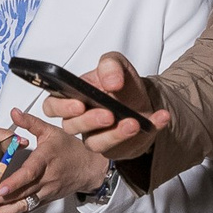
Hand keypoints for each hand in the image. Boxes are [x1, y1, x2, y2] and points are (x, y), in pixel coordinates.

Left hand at [0, 109, 110, 212]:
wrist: (89, 167)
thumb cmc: (70, 149)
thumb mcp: (51, 130)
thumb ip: (31, 123)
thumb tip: (14, 113)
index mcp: (46, 160)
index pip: (30, 172)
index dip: (16, 181)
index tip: (1, 188)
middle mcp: (46, 179)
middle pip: (21, 192)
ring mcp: (45, 193)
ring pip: (23, 205)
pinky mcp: (43, 201)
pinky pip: (26, 210)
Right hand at [36, 52, 171, 159]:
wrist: (143, 100)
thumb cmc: (121, 84)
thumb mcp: (116, 64)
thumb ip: (110, 65)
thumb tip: (111, 82)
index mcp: (73, 97)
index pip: (52, 106)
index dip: (61, 107)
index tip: (78, 103)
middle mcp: (81, 120)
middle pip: (72, 127)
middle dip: (90, 121)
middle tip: (108, 114)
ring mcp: (96, 136)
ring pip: (96, 143)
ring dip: (116, 134)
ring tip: (133, 123)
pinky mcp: (117, 148)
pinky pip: (128, 145)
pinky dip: (148, 129)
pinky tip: (160, 117)